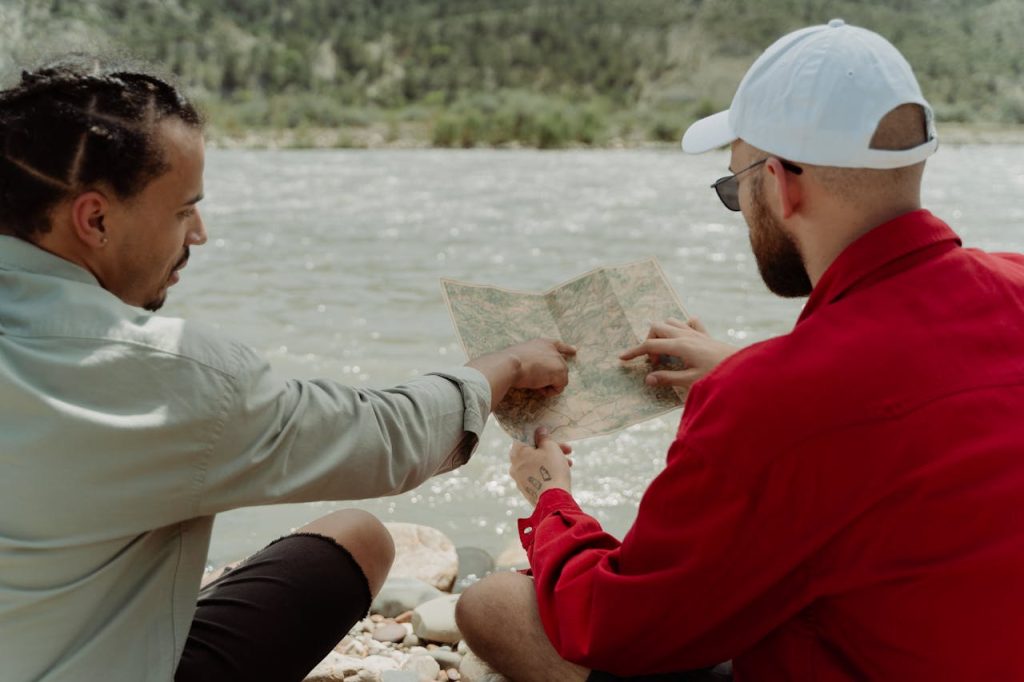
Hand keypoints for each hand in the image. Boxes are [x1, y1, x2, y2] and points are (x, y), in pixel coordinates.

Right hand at [507, 338, 575, 393]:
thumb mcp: (521, 356)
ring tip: (534, 384)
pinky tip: (538, 388)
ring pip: (560, 379)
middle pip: (560, 368)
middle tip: (535, 382)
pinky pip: (559, 388)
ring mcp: (558, 361)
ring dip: (548, 385)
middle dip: (551, 378)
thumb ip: (531, 360)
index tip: (575, 350)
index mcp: (542, 343)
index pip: (558, 345)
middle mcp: (553, 350)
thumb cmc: (509, 362)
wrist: (510, 364)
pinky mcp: (560, 372)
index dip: (567, 348)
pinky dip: (549, 391)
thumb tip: (532, 371)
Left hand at [509, 427, 572, 504]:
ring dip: (552, 460)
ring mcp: (519, 479)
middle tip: (567, 449)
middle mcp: (514, 465)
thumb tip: (539, 431)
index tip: (551, 436)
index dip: (539, 434)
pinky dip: (547, 471)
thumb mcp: (551, 448)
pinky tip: (562, 473)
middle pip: (532, 451)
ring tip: (569, 463)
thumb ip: (544, 437)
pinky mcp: (526, 489)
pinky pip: (536, 475)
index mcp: (517, 453)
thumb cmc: (552, 470)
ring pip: (536, 464)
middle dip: (551, 449)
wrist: (553, 500)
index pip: (524, 437)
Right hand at [619, 317, 736, 389]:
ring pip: (671, 322)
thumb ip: (668, 379)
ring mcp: (696, 333)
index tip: (622, 358)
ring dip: (663, 334)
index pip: (650, 345)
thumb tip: (648, 378)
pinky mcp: (706, 335)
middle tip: (654, 362)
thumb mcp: (691, 381)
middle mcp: (686, 335)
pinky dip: (683, 327)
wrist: (744, 370)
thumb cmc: (718, 376)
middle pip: (657, 328)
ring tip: (666, 353)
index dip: (634, 351)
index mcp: (680, 346)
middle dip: (649, 341)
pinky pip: (691, 323)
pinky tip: (684, 340)